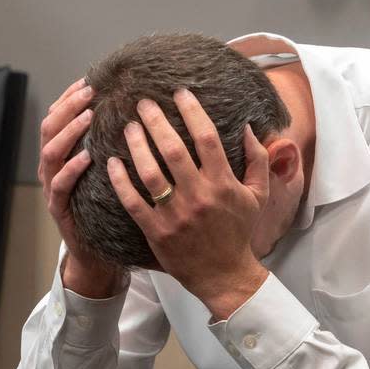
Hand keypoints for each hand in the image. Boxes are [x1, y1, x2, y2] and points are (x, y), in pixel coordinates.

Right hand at [39, 78, 123, 297]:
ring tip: (87, 117)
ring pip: (50, 153)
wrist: (97, 256)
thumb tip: (139, 116)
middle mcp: (53, 169)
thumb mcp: (111, 174)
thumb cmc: (109, 212)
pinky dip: (71, 170)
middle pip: (50, 128)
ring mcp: (53, 190)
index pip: (60, 117)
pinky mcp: (59, 211)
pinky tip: (86, 157)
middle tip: (89, 91)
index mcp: (64, 156)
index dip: (70, 97)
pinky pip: (59, 187)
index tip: (89, 79)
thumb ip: (113, 147)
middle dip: (68, 106)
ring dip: (68, 131)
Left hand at [107, 89, 269, 319]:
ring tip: (129, 127)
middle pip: (173, 149)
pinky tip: (111, 163)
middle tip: (143, 103)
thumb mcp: (257, 197)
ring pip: (150, 172)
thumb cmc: (239, 233)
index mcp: (223, 184)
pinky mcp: (157, 231)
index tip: (180, 93)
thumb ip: (257, 161)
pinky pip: (134, 201)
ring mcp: (176, 214)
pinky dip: (121, 181)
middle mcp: (199, 196)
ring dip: (137, 146)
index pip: (206, 138)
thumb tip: (248, 127)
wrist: (224, 275)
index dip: (192, 111)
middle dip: (156, 121)